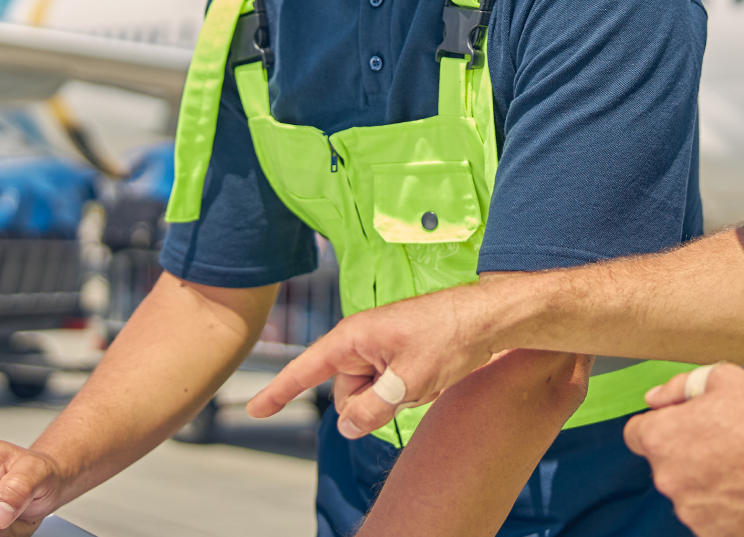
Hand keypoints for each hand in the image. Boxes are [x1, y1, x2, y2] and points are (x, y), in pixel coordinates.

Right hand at [247, 285, 497, 437]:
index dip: (279, 392)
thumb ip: (371, 409)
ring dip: (396, 397)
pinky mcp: (400, 354)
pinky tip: (435, 376)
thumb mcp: (407, 383)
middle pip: (346, 393)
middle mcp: (361, 341)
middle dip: (371, 403)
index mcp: (352, 338)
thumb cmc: (448, 337)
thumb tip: (347, 426)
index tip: (256, 410)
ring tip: (427, 376)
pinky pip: (392, 386)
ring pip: (372, 394)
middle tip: (408, 389)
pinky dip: (410, 390)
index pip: (305, 370)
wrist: (488, 318)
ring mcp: (382, 347)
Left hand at [626, 363, 743, 536]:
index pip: (635, 433)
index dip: (660, 424)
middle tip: (727, 441)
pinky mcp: (714, 534)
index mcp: (662, 438)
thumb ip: (679, 388)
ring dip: (706, 480)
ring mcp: (690, 512)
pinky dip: (725, 506)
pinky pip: (711, 516)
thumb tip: (654, 399)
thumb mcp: (726, 380)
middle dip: (687, 452)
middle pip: (665, 464)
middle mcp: (668, 479)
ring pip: (689, 491)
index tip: (684, 424)